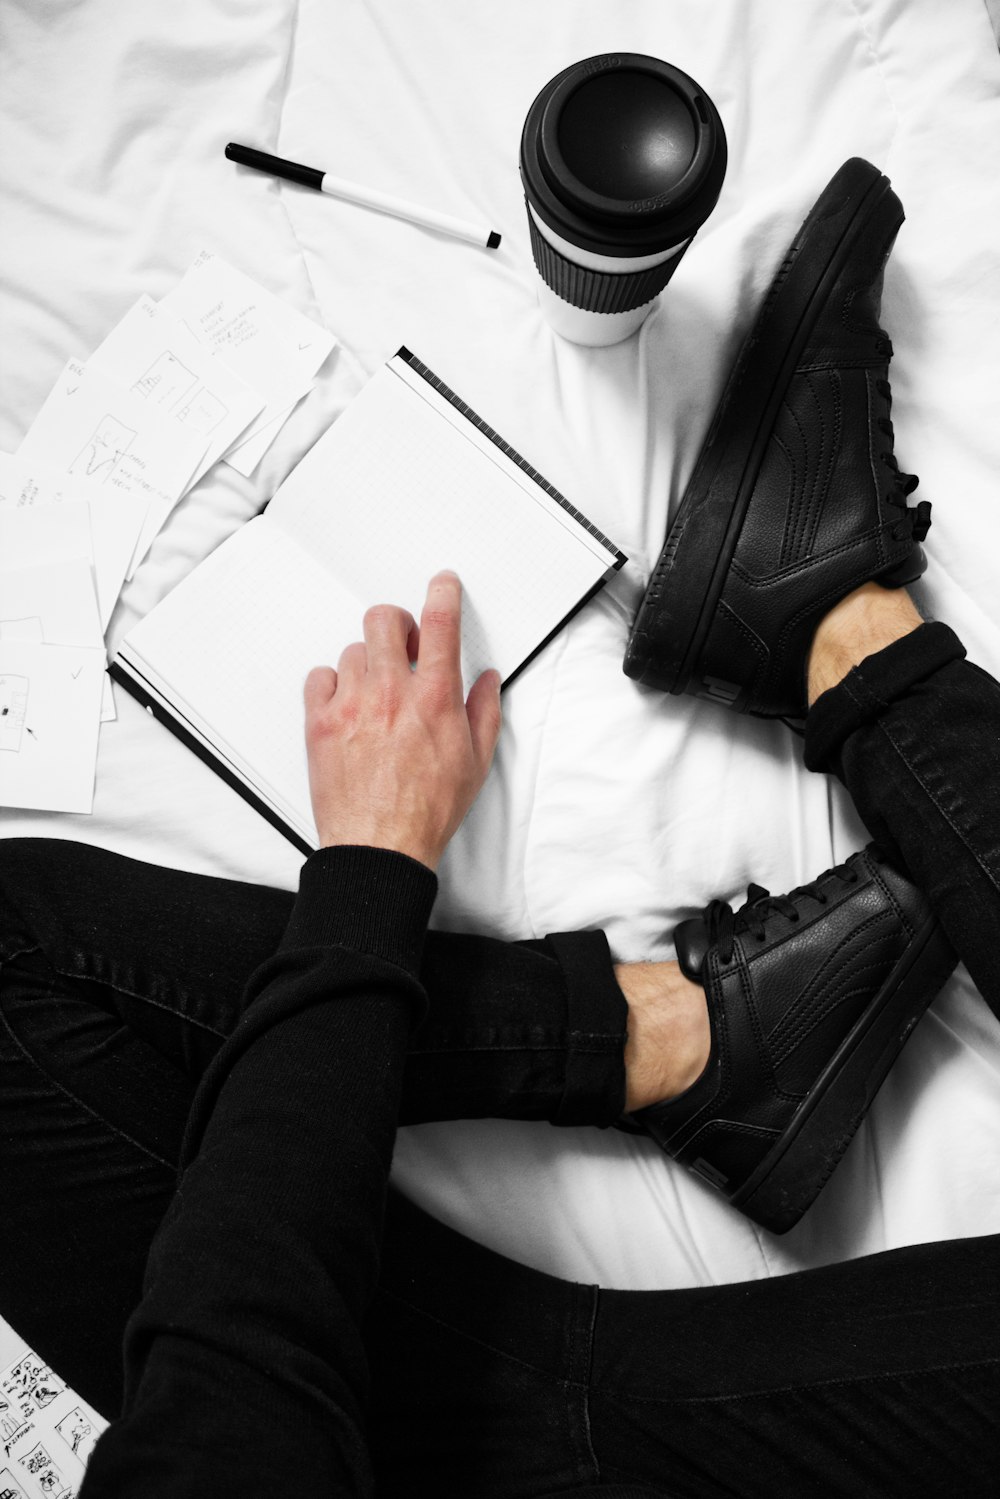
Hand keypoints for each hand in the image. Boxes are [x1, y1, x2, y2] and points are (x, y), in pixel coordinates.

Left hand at [303, 571, 501, 869]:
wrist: (380, 847)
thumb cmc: (426, 811)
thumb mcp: (475, 762)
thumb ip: (484, 712)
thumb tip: (487, 681)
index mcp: (435, 699)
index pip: (441, 624)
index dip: (443, 593)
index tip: (442, 584)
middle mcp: (391, 693)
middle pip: (384, 619)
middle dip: (397, 624)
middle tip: (405, 644)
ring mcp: (351, 705)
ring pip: (353, 650)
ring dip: (369, 662)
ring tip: (377, 692)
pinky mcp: (319, 722)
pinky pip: (320, 676)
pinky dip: (333, 683)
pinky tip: (347, 704)